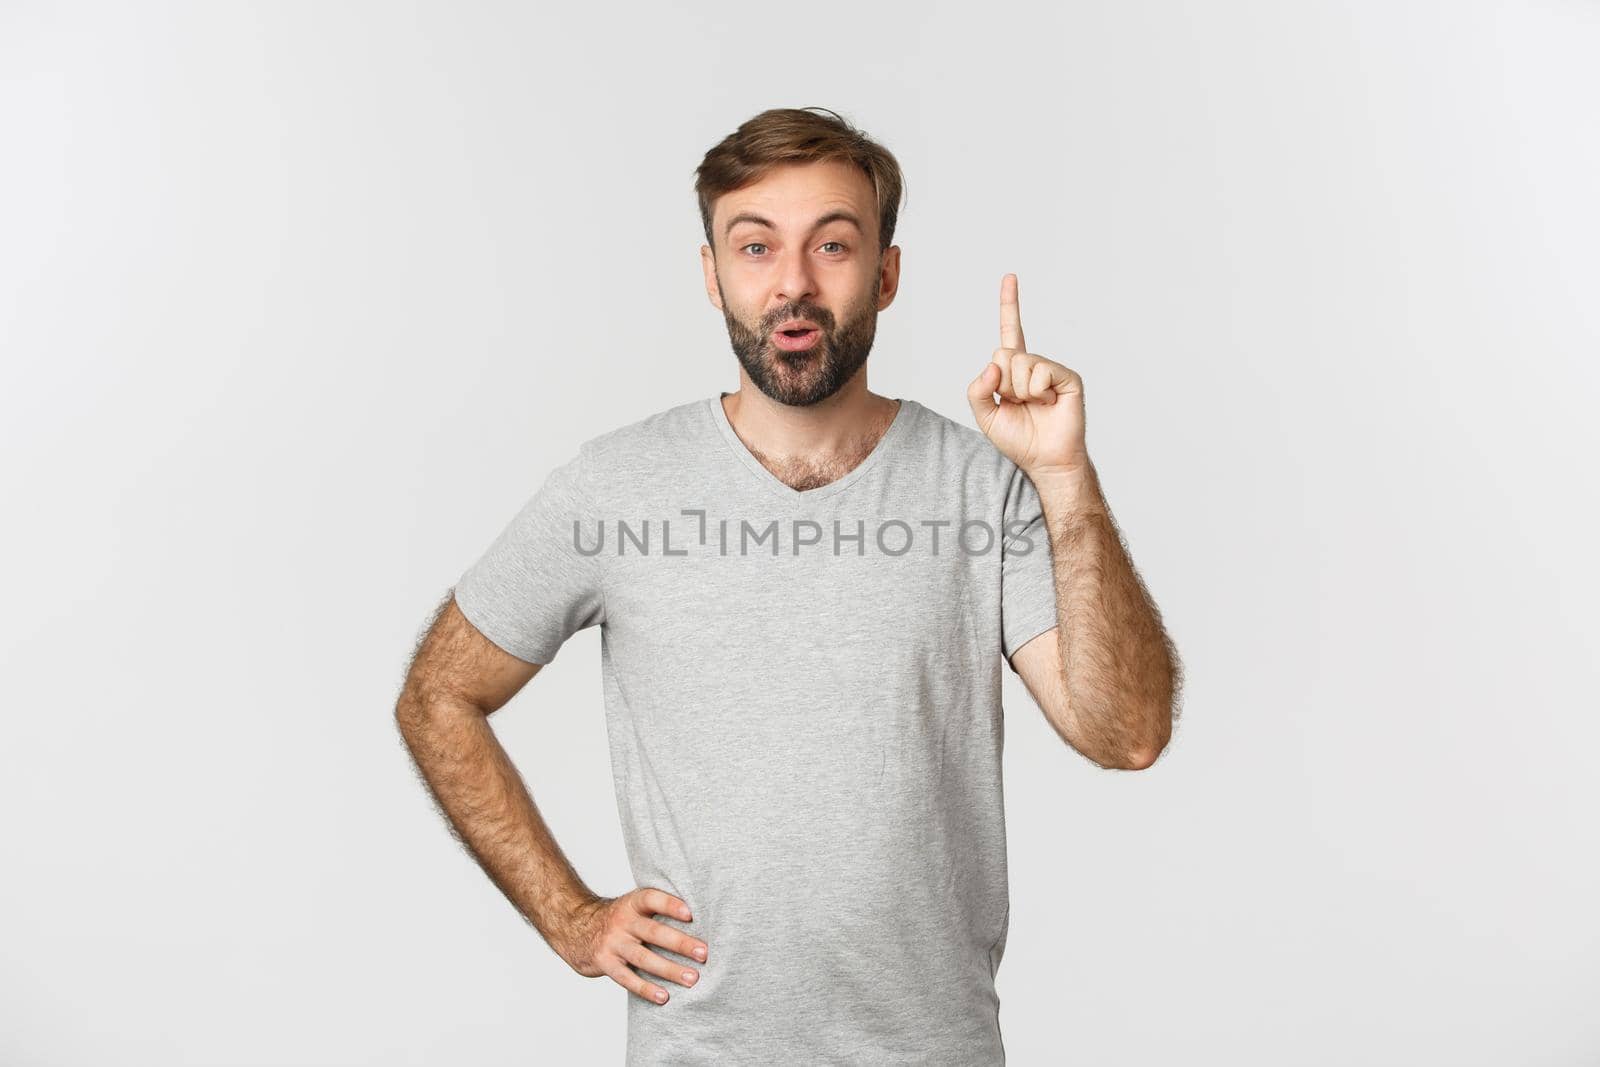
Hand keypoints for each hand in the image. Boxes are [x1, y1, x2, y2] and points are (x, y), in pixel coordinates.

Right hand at [554, 888, 707, 1004]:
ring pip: (644, 958)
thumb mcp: (633, 906)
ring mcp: (613, 943)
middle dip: (681, 943)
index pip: (652, 899)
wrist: (577, 929)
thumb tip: (702, 918)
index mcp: (633, 903)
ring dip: (670, 969)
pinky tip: (664, 996)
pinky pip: (627, 979)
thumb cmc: (620, 919)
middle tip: (704, 953)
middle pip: (654, 932)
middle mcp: (622, 922)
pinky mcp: (605, 963)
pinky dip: (646, 989)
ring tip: (692, 978)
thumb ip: (658, 909)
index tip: (690, 913)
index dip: (670, 905)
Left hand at [966, 273, 1088, 478]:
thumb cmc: (1018, 439)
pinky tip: (1048, 403)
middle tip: (1018, 403)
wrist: (1044, 460)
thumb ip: (977, 390)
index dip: (1009, 304)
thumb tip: (992, 365)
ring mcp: (1051, 369)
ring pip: (1020, 363)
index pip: (1009, 331)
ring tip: (1034, 405)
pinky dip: (1037, 391)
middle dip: (1003, 384)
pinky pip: (1040, 372)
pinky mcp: (1068, 377)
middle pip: (1003, 353)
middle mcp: (1033, 365)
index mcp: (1013, 370)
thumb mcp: (985, 416)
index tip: (1010, 277)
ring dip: (1020, 390)